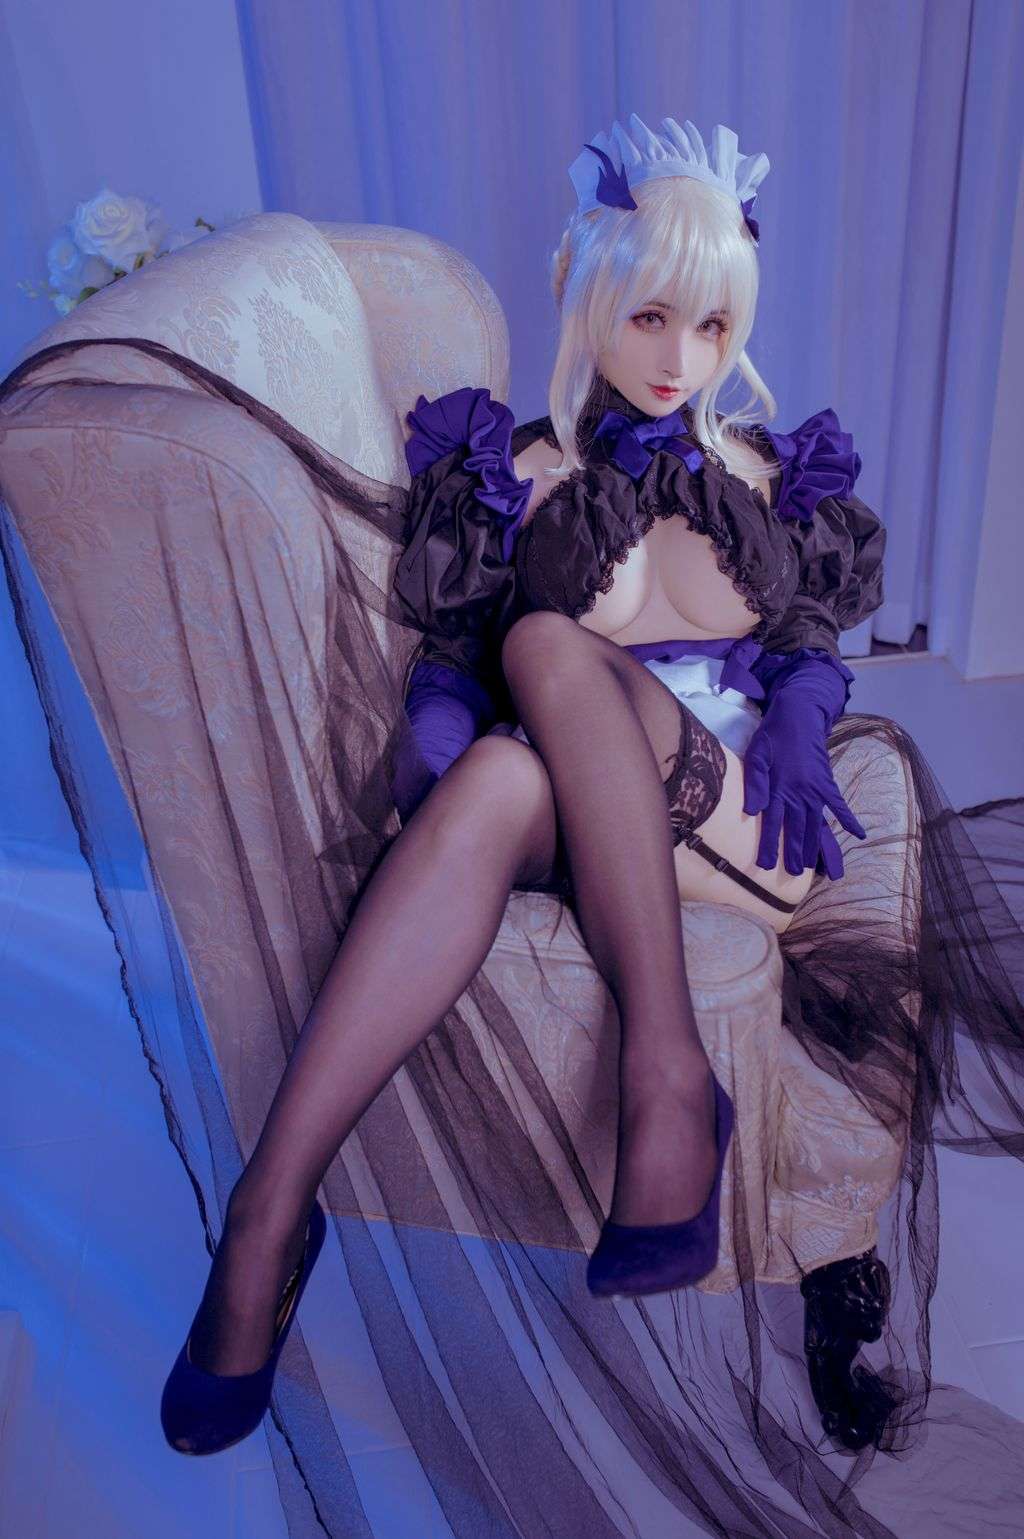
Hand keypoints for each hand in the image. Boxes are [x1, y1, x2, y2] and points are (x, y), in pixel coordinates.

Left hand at [742, 693, 866, 877]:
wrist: (797, 713)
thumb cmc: (772, 735)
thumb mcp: (756, 755)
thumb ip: (755, 784)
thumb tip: (753, 812)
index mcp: (779, 787)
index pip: (773, 824)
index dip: (770, 846)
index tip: (766, 867)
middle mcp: (799, 792)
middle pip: (797, 829)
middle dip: (795, 853)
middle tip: (793, 875)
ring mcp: (815, 788)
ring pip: (816, 823)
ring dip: (816, 846)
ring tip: (817, 868)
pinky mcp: (826, 782)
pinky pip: (839, 804)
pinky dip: (849, 818)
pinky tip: (859, 833)